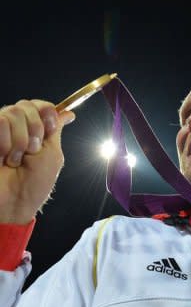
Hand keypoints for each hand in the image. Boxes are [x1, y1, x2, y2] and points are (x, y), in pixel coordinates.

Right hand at [0, 100, 74, 223]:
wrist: (14, 201)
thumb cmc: (34, 183)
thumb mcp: (52, 153)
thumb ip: (55, 130)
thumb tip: (68, 113)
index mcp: (33, 130)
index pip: (38, 104)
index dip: (46, 112)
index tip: (50, 129)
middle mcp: (14, 127)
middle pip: (26, 105)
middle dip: (35, 128)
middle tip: (32, 150)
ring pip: (13, 112)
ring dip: (21, 139)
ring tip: (16, 159)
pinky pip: (0, 121)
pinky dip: (6, 141)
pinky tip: (3, 157)